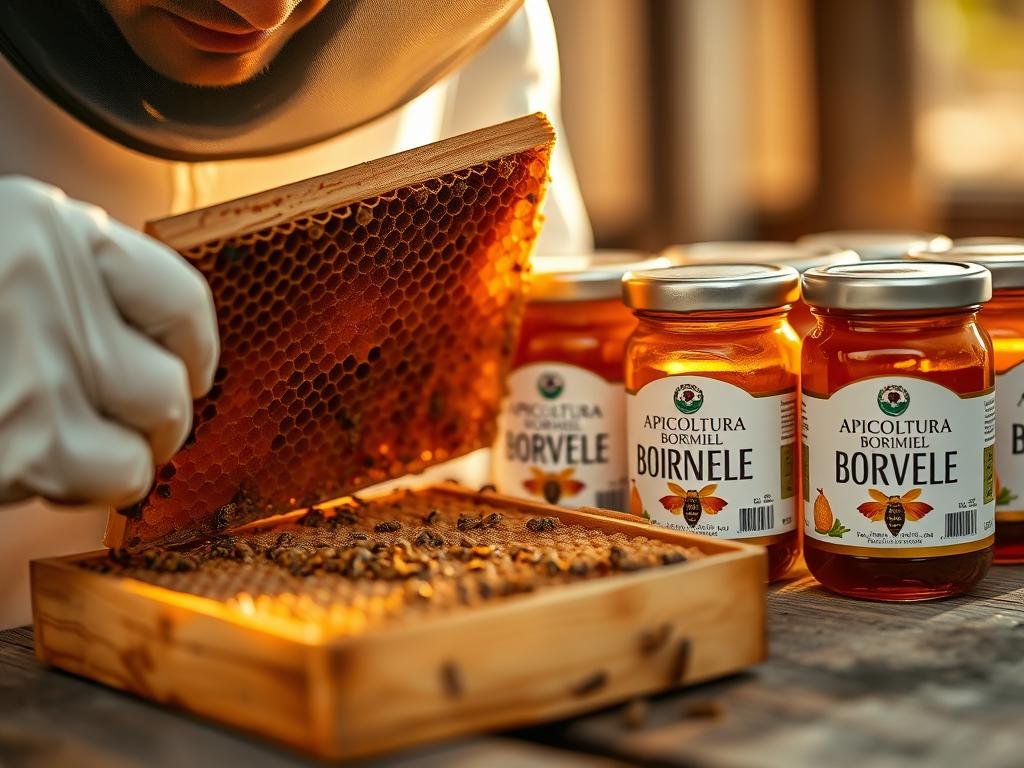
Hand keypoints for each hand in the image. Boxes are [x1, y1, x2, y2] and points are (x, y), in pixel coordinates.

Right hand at [0, 176, 218, 505]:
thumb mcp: (9, 259)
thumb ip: (77, 286)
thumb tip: (158, 344)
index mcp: (49, 228)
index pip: (183, 298)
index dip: (196, 349)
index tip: (192, 373)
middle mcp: (51, 288)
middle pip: (172, 384)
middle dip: (157, 419)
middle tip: (124, 425)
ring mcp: (37, 370)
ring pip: (153, 438)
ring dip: (123, 458)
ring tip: (72, 447)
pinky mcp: (22, 444)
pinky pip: (110, 479)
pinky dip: (84, 485)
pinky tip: (36, 465)